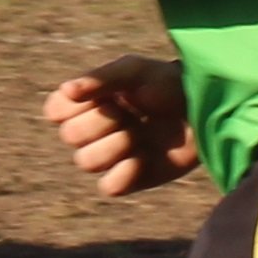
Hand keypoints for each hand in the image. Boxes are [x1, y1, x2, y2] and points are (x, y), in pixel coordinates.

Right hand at [42, 55, 199, 197]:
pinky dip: (125, 172)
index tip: (105, 95)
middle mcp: (93, 130)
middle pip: (70, 136)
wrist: (203, 109)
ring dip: (116, 145)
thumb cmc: (167, 84)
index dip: (74, 107)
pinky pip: (109, 186)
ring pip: (86, 162)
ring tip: (141, 134)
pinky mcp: (129, 179)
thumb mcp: (135, 71)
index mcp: (87, 102)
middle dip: (103, 122)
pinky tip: (145, 157)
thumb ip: (101, 78)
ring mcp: (110, 156)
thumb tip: (67, 90)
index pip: (55, 111)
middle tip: (131, 113)